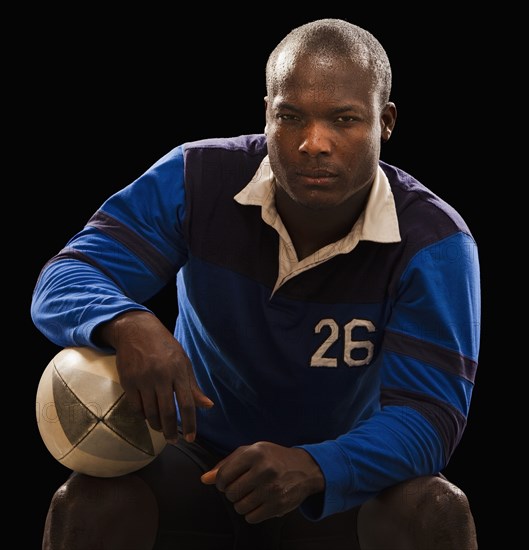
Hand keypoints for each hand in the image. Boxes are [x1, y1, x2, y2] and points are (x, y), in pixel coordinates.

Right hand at [95, 310, 212, 441]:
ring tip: (161, 429)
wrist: (136, 330)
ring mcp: (143, 379)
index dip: (190, 424)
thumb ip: (193, 386)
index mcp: (178, 371)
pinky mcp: (128, 381)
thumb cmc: (164, 347)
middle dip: (171, 431)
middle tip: (174, 441)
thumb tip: (208, 406)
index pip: (187, 404)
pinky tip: (148, 416)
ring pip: (150, 413)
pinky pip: (136, 407)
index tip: (191, 438)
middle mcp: (161, 375)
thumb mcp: (183, 362)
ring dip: (156, 425)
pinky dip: (143, 416)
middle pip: (167, 412)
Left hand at [201, 442, 323, 522]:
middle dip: (232, 493)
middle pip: (230, 493)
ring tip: (251, 494)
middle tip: (241, 488)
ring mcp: (272, 488)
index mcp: (255, 453)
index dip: (221, 482)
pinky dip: (251, 513)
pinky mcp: (279, 505)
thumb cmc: (272, 458)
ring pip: (239, 507)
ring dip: (241, 503)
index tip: (227, 482)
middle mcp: (264, 469)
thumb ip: (227, 464)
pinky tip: (259, 502)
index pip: (224, 475)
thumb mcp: (251, 452)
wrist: (305, 468)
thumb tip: (204, 480)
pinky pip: (251, 517)